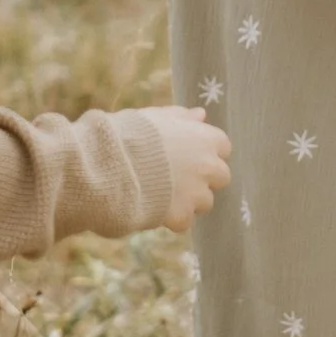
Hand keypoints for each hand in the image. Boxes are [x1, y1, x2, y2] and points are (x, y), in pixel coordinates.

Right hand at [136, 104, 230, 227]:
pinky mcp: (183, 215)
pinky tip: (153, 207)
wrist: (113, 164)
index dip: (205, 151)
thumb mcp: (157, 117)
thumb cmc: (132, 134)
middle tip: (178, 176)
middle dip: (204, 178)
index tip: (189, 153)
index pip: (222, 146)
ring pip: (205, 202)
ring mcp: (197, 193)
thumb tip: (200, 115)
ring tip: (163, 193)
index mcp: (205, 138)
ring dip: (190, 200)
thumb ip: (182, 117)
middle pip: (221, 176)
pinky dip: (172, 218)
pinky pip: (184, 221)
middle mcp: (208, 166)